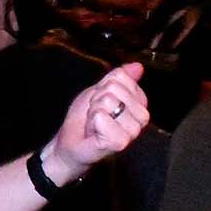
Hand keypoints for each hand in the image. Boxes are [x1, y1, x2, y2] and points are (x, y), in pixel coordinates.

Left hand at [43, 63, 148, 182]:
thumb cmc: (84, 120)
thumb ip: (119, 78)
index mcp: (138, 103)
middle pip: (115, 88)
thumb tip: (137, 66)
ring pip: (109, 102)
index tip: (100, 101)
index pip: (122, 77)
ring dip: (94, 111)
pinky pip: (102, 117)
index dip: (104, 86)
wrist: (70, 144)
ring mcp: (132, 132)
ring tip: (95, 123)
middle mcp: (140, 118)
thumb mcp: (99, 92)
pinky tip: (94, 132)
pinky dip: (92, 122)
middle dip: (98, 98)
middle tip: (96, 114)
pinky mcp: (120, 142)